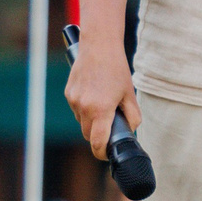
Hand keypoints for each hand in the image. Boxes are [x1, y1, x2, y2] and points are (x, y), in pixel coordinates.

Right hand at [65, 40, 140, 161]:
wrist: (98, 46)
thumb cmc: (116, 69)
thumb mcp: (130, 94)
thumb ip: (132, 115)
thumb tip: (131, 130)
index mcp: (101, 109)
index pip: (97, 142)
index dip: (102, 152)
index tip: (107, 154)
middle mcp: (84, 107)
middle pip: (88, 134)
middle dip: (98, 136)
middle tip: (111, 128)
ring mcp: (74, 100)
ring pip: (81, 121)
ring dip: (91, 120)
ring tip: (104, 104)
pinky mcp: (69, 93)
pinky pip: (77, 109)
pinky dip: (85, 108)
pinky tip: (95, 94)